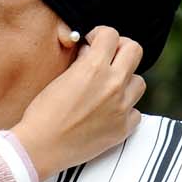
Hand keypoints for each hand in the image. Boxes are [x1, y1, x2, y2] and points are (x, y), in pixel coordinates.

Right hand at [9, 27, 145, 177]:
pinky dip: (125, 110)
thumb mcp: (59, 78)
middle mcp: (112, 84)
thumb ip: (81, 62)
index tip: (93, 44)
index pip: (111, 34)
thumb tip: (91, 52)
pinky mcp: (123, 129)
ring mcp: (121, 107)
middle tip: (108, 59)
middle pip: (134, 51)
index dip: (100, 35)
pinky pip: (136, 112)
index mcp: (93, 67)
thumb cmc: (43, 113)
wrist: (40, 147)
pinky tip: (109, 113)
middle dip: (120, 50)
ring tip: (108, 89)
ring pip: (140, 82)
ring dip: (126, 82)